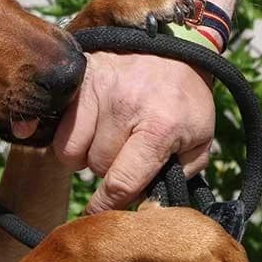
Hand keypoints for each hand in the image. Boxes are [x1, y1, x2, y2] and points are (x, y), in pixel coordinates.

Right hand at [53, 52, 214, 213]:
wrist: (174, 44)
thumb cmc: (186, 98)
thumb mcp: (200, 138)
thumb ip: (180, 174)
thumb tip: (148, 205)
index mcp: (160, 126)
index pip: (121, 181)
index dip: (108, 206)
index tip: (98, 217)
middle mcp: (125, 106)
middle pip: (97, 166)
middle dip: (110, 170)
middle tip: (125, 155)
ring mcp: (98, 89)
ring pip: (72, 152)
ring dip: (87, 156)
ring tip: (107, 142)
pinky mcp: (80, 79)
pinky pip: (60, 128)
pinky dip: (70, 137)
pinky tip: (89, 131)